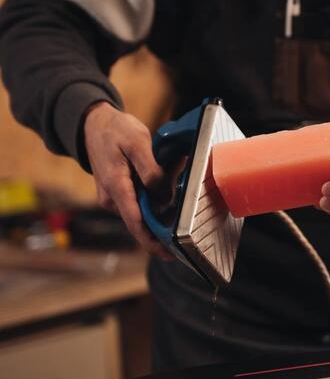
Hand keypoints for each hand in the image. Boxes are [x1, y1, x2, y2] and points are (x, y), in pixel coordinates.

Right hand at [83, 102, 171, 258]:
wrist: (93, 124)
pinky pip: (141, 198)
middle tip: (187, 195)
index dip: (153, 242)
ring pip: (145, 207)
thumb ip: (152, 171)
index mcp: (116, 188)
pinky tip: (168, 171)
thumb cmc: (115, 131)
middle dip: (167, 214)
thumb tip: (164, 198)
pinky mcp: (120, 192)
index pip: (136, 224)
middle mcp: (113, 199)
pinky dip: (156, 190)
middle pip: (143, 218)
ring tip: (176, 170)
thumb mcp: (137, 143)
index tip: (170, 254)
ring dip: (163, 198)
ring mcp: (115, 197)